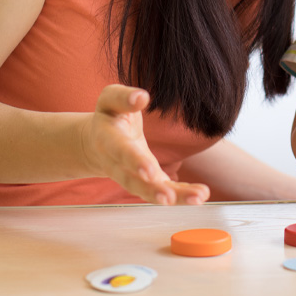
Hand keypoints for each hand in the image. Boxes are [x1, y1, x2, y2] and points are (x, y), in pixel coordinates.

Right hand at [82, 84, 210, 204]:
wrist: (97, 142)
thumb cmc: (110, 115)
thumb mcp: (110, 100)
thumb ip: (124, 98)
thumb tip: (142, 97)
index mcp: (107, 139)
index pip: (120, 151)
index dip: (134, 161)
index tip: (149, 171)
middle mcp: (117, 164)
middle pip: (132, 181)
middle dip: (151, 189)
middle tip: (168, 197)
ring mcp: (132, 176)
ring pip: (148, 191)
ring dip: (172, 197)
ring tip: (197, 198)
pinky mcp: (147, 181)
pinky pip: (162, 190)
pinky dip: (180, 194)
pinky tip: (199, 195)